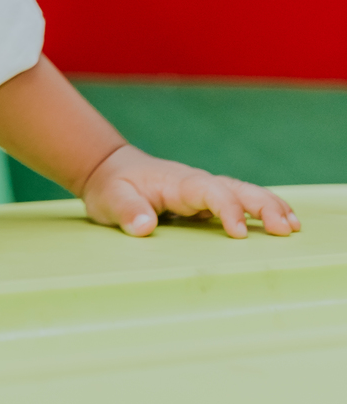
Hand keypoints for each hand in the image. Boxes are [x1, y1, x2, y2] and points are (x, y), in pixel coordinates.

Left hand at [81, 144, 300, 239]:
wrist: (110, 170)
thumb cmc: (112, 186)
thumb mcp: (110, 198)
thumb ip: (127, 211)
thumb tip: (144, 227)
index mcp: (177, 181)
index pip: (209, 191)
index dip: (227, 209)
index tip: (240, 233)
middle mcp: (196, 183)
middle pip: (235, 189)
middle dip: (262, 206)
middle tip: (286, 228)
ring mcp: (203, 192)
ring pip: (242, 194)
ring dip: (269, 207)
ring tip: (294, 227)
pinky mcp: (206, 203)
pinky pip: (238, 204)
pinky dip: (261, 211)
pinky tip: (281, 223)